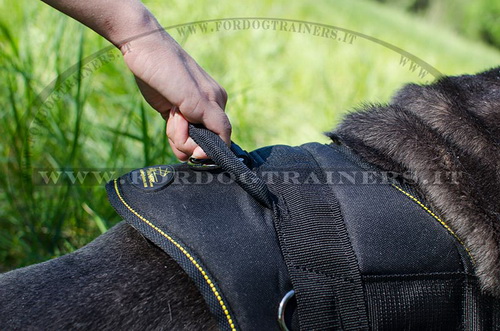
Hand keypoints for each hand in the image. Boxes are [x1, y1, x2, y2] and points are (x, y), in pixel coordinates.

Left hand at [121, 29, 230, 160]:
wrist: (142, 49)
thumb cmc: (169, 69)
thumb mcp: (197, 98)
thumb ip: (215, 123)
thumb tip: (225, 146)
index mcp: (218, 104)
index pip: (220, 139)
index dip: (206, 148)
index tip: (191, 145)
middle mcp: (207, 109)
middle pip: (202, 142)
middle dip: (186, 137)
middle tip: (176, 116)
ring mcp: (190, 112)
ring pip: (188, 141)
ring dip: (176, 133)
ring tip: (171, 110)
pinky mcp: (174, 113)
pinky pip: (178, 135)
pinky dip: (172, 132)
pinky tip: (168, 114)